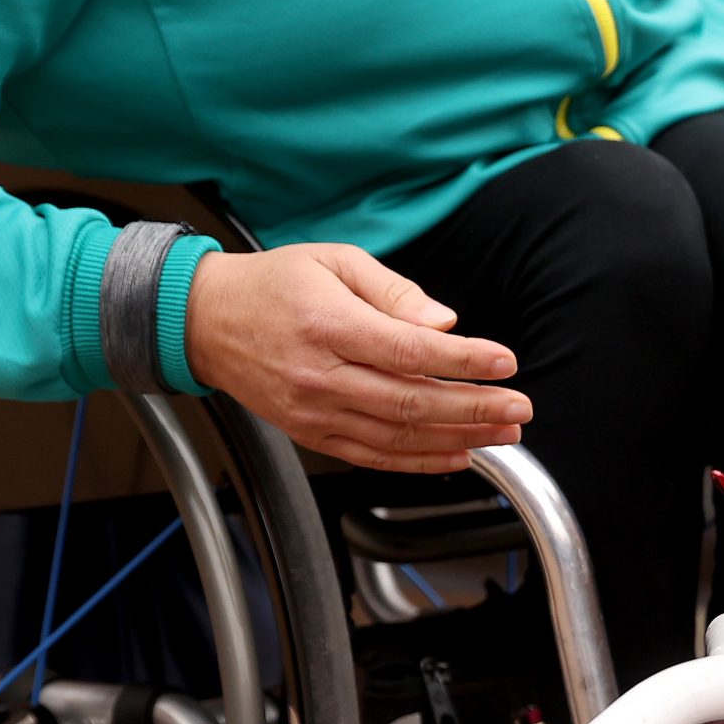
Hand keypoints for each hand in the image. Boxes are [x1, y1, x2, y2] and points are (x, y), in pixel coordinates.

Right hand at [184, 243, 528, 472]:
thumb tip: (443, 323)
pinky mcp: (310, 434)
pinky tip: (455, 455)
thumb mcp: (336, 262)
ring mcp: (314, 412)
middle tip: (519, 408)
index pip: (410, 352)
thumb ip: (395, 292)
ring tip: (502, 434)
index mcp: (330, 326)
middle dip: (474, 409)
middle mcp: (321, 377)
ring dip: (457, 439)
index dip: (464, 361)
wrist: (205, 321)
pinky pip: (371, 455)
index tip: (505, 362)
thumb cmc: (274, 285)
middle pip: (410, 403)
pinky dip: (417, 461)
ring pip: (396, 437)